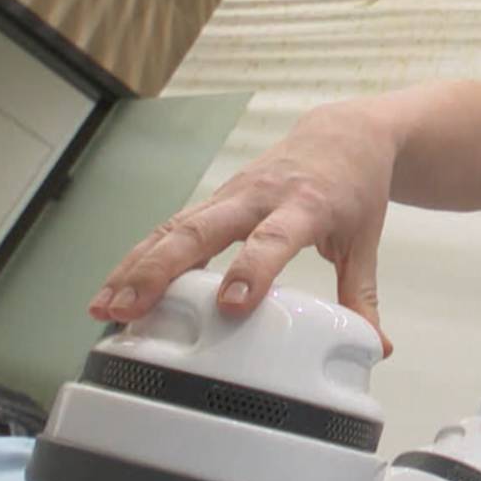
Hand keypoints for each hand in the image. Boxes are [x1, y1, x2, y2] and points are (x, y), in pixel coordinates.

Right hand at [87, 103, 396, 355]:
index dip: (252, 270)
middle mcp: (260, 195)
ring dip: (136, 266)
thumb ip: (363, 296)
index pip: (274, 238)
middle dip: (161, 270)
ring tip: (104, 308)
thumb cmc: (355, 187)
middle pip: (202, 229)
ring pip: (174, 227)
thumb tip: (377, 346)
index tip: (231, 306)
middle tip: (129, 310)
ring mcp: (231, 194)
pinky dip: (142, 257)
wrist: (344, 134)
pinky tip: (116, 289)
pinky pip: (172, 226)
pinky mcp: (215, 199)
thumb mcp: (365, 241)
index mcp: (306, 205)